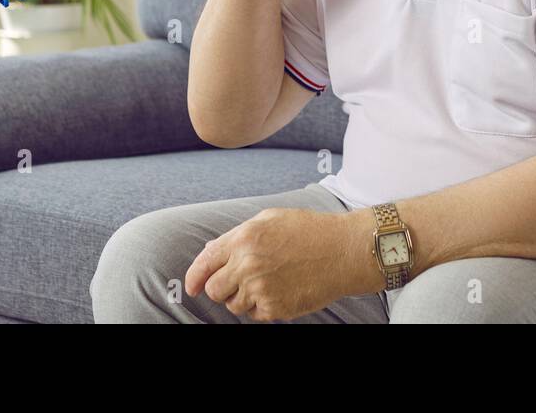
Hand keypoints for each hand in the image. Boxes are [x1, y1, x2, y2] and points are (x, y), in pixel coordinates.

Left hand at [184, 206, 372, 321]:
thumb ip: (236, 236)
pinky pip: (255, 315)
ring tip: (267, 282)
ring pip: (234, 305)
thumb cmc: (308, 231)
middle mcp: (248, 265)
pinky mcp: (275, 309)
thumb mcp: (268, 219)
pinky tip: (279, 290)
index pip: (205, 263)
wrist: (343, 251)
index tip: (192, 287)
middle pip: (214, 290)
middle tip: (238, 282)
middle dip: (221, 288)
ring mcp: (261, 289)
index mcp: (244, 239)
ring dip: (243, 297)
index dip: (194, 278)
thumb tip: (210, 254)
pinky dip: (262, 306)